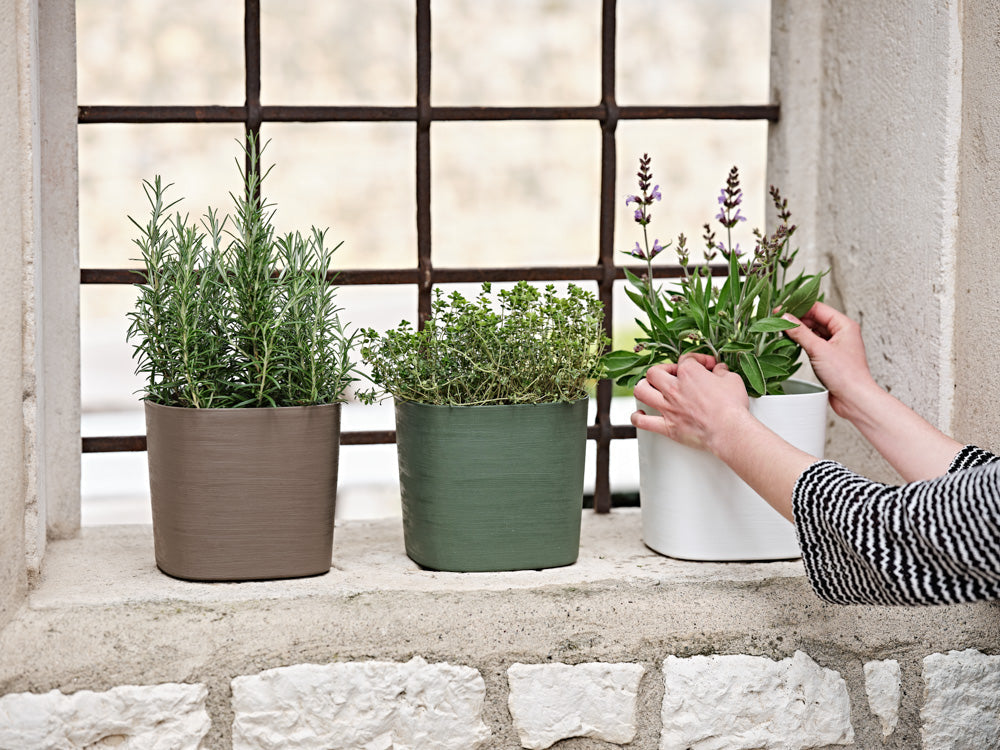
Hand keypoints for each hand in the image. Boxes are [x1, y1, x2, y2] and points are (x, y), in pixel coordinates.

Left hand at [631, 353, 749, 452]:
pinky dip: (638, 417)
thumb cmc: (732, 407)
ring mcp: (668, 408)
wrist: (729, 430)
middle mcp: (674, 389)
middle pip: (654, 372)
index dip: (697, 360)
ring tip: (651, 389)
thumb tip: (720, 370)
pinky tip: (640, 413)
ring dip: (644, 387)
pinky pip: (643, 422)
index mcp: (689, 374)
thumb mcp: (732, 380)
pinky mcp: (667, 427)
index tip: (705, 366)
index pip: (686, 359)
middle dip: (664, 370)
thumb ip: (722, 372)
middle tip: (673, 375)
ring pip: (641, 391)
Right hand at [782, 302, 876, 418]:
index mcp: (844, 325)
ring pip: (814, 332)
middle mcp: (842, 333)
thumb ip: (800, 332)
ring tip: (782, 332)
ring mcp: (836, 345)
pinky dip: (803, 342)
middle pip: (815, 319)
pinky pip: (814, 344)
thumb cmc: (845, 375)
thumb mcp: (818, 350)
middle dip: (797, 319)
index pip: (818, 308)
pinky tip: (792, 344)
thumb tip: (785, 318)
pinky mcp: (830, 357)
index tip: (781, 309)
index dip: (798, 307)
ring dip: (799, 331)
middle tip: (778, 321)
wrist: (854, 399)